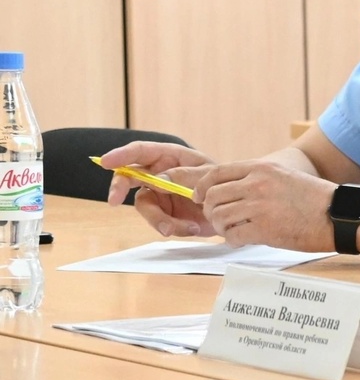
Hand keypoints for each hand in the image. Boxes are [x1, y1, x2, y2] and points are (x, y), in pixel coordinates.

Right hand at [99, 141, 216, 236]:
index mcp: (171, 157)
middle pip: (129, 177)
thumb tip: (157, 179)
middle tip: (114, 201)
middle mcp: (160, 175)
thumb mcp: (209, 176)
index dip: (121, 155)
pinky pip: (159, 223)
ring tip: (183, 227)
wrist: (235, 210)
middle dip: (119, 188)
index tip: (105, 162)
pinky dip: (175, 228)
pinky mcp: (164, 215)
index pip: (141, 151)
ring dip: (158, 219)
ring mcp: (160, 196)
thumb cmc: (223, 184)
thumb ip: (184, 175)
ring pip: (144, 206)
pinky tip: (194, 228)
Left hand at [169, 160, 338, 251]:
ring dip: (221, 227)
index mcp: (261, 169)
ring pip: (219, 217)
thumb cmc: (314, 198)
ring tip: (232, 230)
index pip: (216, 173)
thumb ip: (257, 180)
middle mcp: (257, 184)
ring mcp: (259, 207)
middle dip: (210, 210)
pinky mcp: (264, 230)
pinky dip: (233, 240)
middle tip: (218, 218)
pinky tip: (243, 239)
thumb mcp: (284, 177)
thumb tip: (230, 192)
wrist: (339, 214)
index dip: (201, 187)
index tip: (199, 196)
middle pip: (212, 196)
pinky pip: (233, 236)